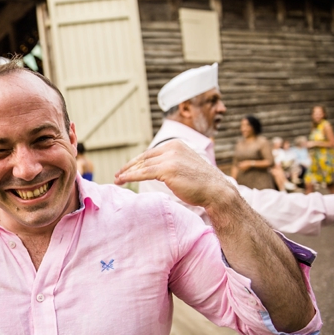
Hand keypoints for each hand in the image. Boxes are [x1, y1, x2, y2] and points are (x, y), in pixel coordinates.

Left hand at [114, 139, 233, 208]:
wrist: (215, 190)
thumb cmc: (201, 182)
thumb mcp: (185, 165)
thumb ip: (172, 163)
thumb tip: (158, 170)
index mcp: (176, 144)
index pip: (151, 152)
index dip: (138, 161)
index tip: (127, 169)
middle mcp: (172, 148)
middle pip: (145, 157)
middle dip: (130, 166)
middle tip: (118, 174)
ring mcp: (170, 158)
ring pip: (143, 165)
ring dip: (128, 172)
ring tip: (118, 179)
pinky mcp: (168, 170)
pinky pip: (144, 172)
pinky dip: (131, 176)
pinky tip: (123, 179)